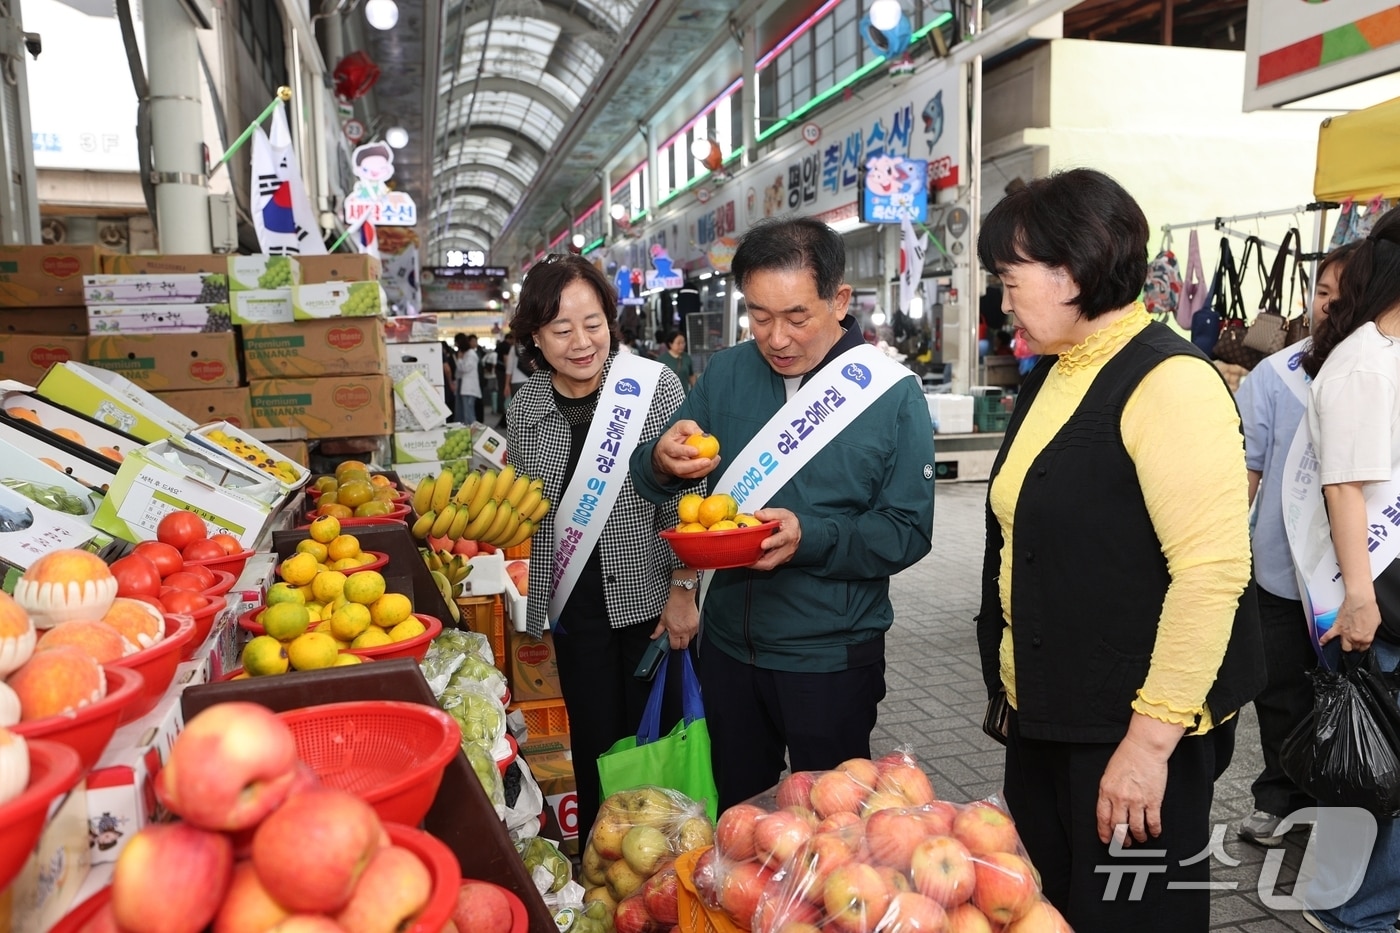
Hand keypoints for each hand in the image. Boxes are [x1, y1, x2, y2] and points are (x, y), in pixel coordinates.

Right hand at [651, 419, 720, 482]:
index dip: (684, 451)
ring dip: (702, 469)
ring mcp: (675, 469)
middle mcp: (668, 460)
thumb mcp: (681, 426)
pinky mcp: (683, 474)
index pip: (673, 450)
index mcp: (666, 446)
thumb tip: (701, 434)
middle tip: (707, 461)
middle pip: (678, 467)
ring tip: (714, 461)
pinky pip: (694, 475)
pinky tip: (712, 463)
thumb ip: (690, 427)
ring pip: (687, 474)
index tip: (696, 451)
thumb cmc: (675, 436)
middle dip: (694, 466)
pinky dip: (705, 471)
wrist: (669, 448)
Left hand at [654, 591, 698, 648]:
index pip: (675, 646)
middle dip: (680, 643)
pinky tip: (687, 627)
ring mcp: (692, 628)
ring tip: (682, 630)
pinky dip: (691, 632)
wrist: (682, 597)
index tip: (672, 642)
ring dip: (686, 637)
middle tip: (677, 638)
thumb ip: (658, 630)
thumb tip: (654, 636)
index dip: (673, 645)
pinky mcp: (697, 624)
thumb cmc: (673, 606)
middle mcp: (684, 631)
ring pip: (690, 639)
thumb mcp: (663, 619)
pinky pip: (695, 632)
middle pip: (684, 645)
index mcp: (675, 631)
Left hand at [749, 508, 800, 570]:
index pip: (781, 540)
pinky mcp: (779, 561)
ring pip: (769, 565)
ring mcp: (783, 557)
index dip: (772, 542)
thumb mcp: (783, 514)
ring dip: (755, 564)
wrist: (797, 532)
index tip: (762, 544)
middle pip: (772, 559)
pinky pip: (768, 565)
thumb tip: (757, 514)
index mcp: (789, 535)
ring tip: (744, 559)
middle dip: (758, 561)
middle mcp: (787, 549)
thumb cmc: (789, 523)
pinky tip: (749, 559)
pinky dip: (758, 564)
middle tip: (745, 558)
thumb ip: (770, 513)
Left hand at [1095, 715, 1181, 844]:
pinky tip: (1154, 833)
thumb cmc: (1127, 756)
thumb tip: (1110, 806)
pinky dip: (1154, 831)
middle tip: (1124, 843)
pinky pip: (1153, 822)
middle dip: (1121, 839)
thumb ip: (1108, 791)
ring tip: (1140, 838)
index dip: (1104, 832)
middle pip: (1119, 827)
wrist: (1144, 748)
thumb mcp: (1109, 774)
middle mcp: (1120, 798)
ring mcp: (1137, 801)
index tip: (1107, 839)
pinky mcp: (1153, 801)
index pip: (1102, 818)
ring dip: (1138, 837)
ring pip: (1136, 828)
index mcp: (1106, 791)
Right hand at [1319, 590, 1381, 651]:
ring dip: (1345, 645)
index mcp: (1367, 638)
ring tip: (1345, 643)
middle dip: (1354, 646)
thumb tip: (1367, 632)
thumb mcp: (1376, 623)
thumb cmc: (1368, 608)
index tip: (1361, 644)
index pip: (1364, 648)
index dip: (1362, 646)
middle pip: (1353, 648)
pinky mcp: (1337, 627)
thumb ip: (1370, 631)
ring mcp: (1345, 634)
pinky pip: (1328, 636)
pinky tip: (1322, 643)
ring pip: (1344, 647)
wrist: (1360, 600)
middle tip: (1354, 642)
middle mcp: (1355, 638)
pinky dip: (1324, 640)